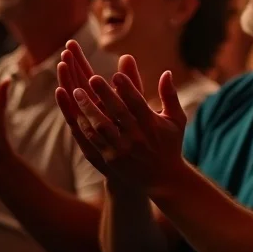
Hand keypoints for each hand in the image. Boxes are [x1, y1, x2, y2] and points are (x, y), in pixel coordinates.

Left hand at [54, 44, 186, 191]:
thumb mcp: (176, 120)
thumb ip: (169, 95)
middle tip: (92, 78)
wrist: (163, 179)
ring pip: (101, 126)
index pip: (138, 103)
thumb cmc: (170, 144)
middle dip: (105, 94)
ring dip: (88, 108)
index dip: (127, 88)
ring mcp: (122, 149)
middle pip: (118, 112)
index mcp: (152, 125)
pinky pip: (93, 140)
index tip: (116, 74)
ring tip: (77, 92)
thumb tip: (167, 72)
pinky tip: (76, 112)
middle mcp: (137, 137)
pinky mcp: (110, 159)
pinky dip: (84, 125)